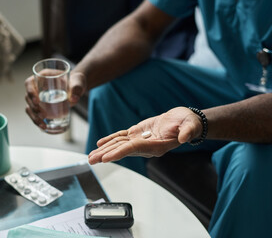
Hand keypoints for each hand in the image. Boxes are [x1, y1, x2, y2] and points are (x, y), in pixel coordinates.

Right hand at [25, 70, 86, 128]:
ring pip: (30, 107)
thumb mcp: (78, 82)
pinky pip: (35, 113)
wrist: (77, 87)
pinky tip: (43, 127)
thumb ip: (77, 88)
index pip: (29, 83)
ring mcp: (38, 96)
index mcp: (42, 77)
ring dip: (34, 117)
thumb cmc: (76, 81)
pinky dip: (37, 120)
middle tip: (43, 115)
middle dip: (33, 108)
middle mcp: (37, 87)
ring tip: (43, 125)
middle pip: (28, 97)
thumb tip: (74, 99)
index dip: (30, 92)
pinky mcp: (41, 105)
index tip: (38, 102)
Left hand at [88, 107, 202, 163]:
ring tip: (91, 156)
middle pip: (122, 150)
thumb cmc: (188, 123)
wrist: (185, 121)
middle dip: (106, 155)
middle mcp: (146, 146)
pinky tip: (100, 144)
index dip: (119, 152)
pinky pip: (121, 137)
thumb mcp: (190, 125)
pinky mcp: (138, 134)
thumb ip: (188, 131)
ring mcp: (140, 140)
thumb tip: (184, 138)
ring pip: (119, 145)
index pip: (134, 149)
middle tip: (91, 160)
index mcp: (156, 146)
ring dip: (104, 150)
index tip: (106, 158)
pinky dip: (110, 140)